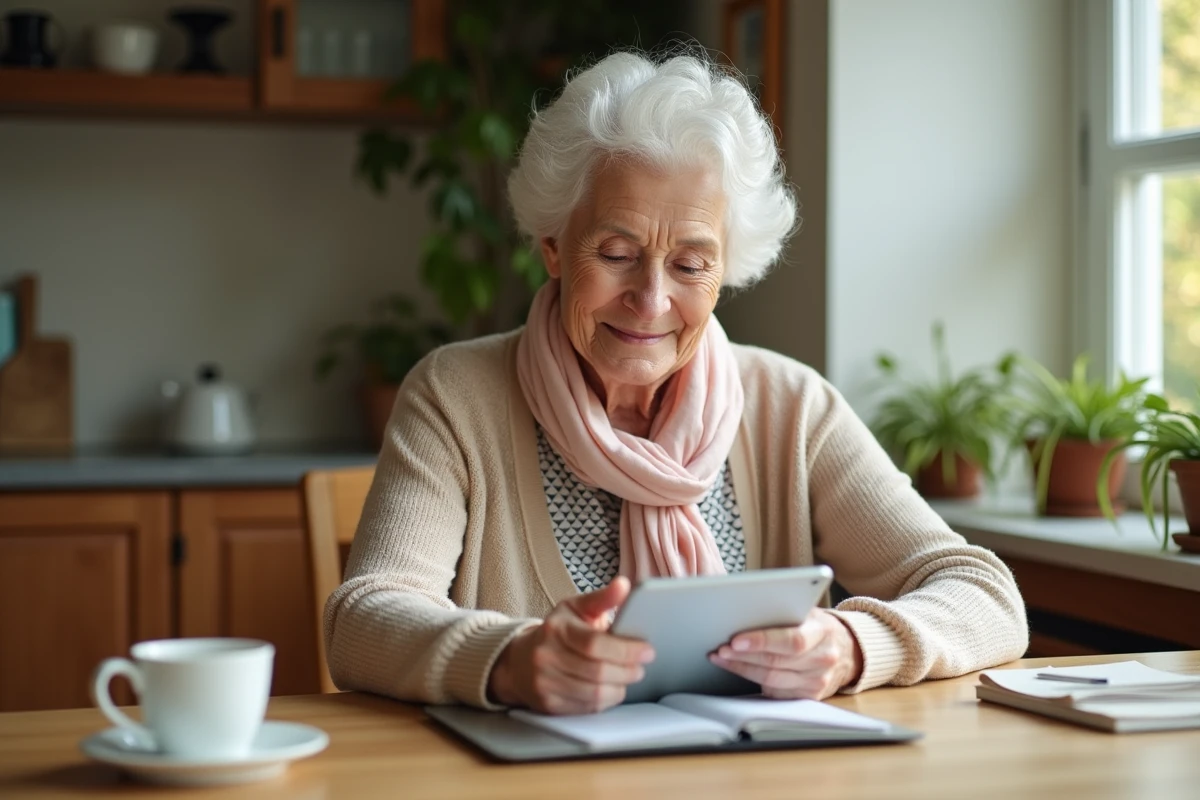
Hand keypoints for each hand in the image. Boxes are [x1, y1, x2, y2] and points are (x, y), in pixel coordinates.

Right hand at [488, 577, 654, 713]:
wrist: (519, 662)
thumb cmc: (556, 632)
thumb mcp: (576, 609)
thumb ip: (603, 598)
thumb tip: (624, 585)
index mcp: (556, 628)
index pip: (595, 644)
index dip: (626, 650)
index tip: (647, 651)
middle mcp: (546, 656)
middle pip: (598, 671)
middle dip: (627, 671)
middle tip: (640, 667)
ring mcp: (545, 682)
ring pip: (594, 693)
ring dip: (620, 687)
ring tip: (628, 677)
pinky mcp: (549, 704)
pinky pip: (587, 707)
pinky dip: (606, 700)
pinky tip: (611, 688)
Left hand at [708, 608, 862, 699]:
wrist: (846, 649)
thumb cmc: (816, 625)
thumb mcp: (806, 611)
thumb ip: (782, 610)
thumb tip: (743, 607)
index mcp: (822, 631)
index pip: (791, 640)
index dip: (761, 641)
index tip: (736, 640)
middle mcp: (824, 658)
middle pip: (777, 662)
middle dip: (744, 656)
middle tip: (721, 649)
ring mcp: (818, 681)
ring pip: (772, 679)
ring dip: (742, 669)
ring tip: (722, 658)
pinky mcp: (809, 696)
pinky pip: (776, 692)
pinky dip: (753, 682)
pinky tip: (739, 670)